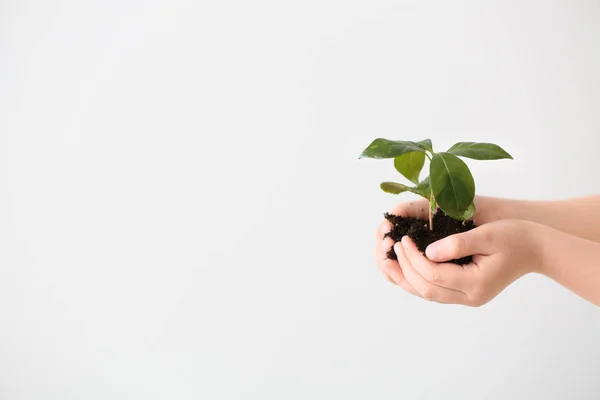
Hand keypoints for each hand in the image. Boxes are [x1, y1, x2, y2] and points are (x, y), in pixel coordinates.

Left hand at [376, 218, 544, 305]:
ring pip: (427, 294)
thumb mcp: (488, 234)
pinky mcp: (463, 292)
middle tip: (390, 247)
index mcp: (476, 284)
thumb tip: (427, 251)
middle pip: (426, 289)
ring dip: (405, 277)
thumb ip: (458, 243)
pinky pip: (433, 290)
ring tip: (387, 260)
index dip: (413, 258)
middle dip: (404, 269)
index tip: (402, 239)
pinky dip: (415, 279)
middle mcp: (469, 296)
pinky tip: (403, 265)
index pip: (434, 274)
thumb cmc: (515, 237)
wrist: (536, 249)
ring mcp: (466, 298)